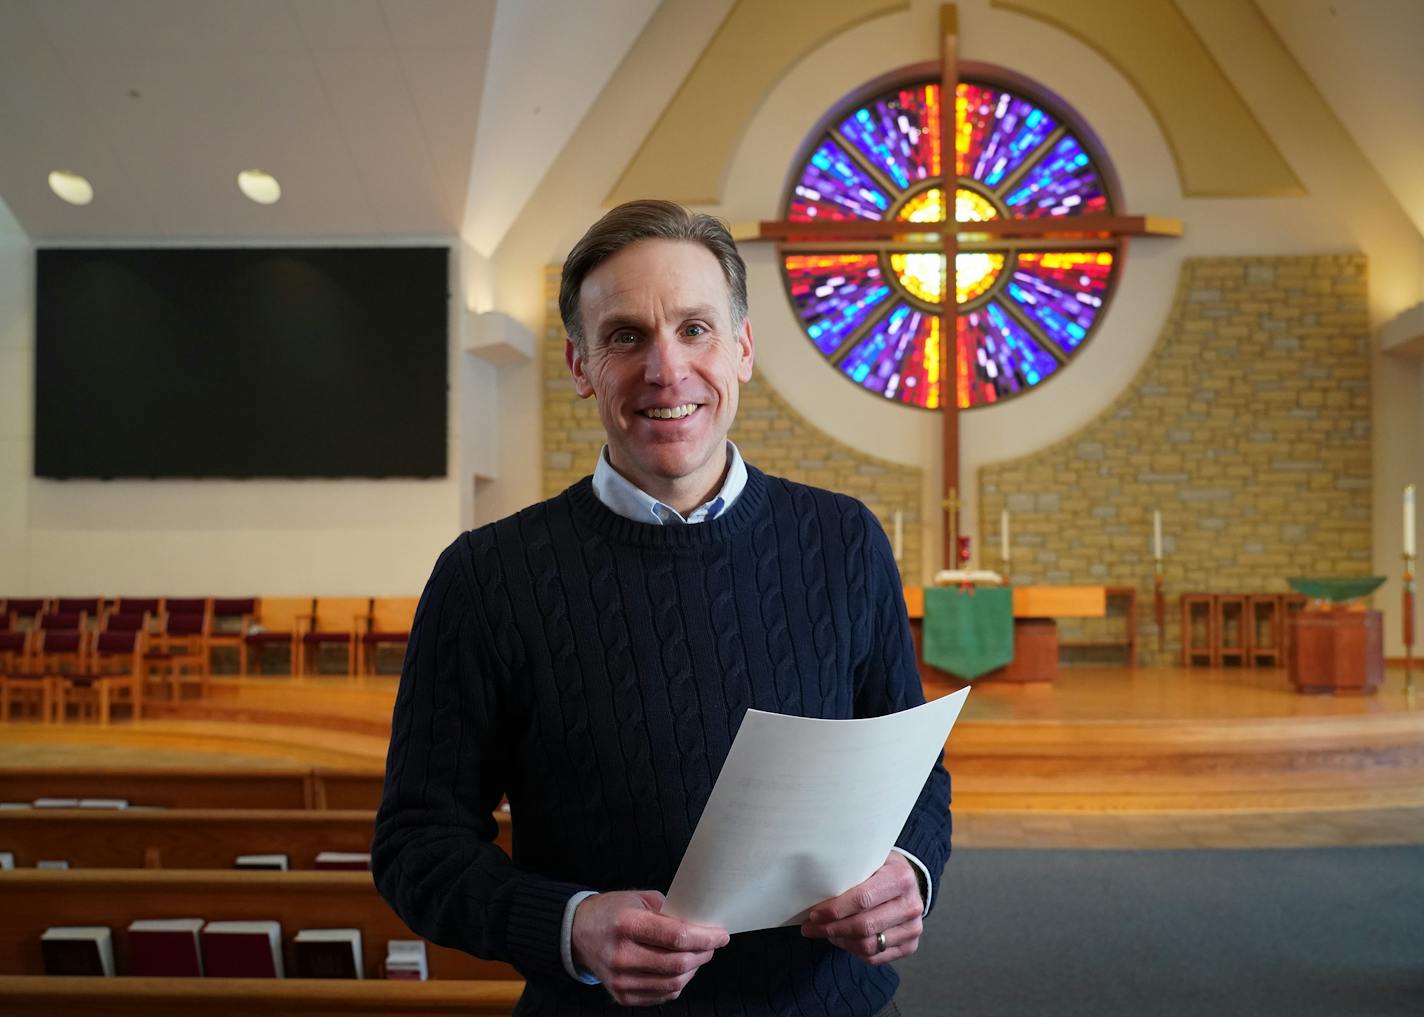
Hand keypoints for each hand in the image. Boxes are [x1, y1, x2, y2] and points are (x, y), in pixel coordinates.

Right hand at [571, 890, 728, 1005]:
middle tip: (712, 944)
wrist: (579, 934)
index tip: (721, 935)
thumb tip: (701, 925)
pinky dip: (678, 983)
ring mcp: (621, 980)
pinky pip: (662, 995)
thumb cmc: (613, 911)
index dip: (705, 938)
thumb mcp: (640, 899)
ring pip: (673, 984)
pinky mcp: (622, 996)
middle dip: (704, 954)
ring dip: (693, 970)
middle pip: (678, 964)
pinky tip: (679, 969)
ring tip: (697, 956)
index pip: (677, 937)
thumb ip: (669, 912)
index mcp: (627, 924)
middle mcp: (622, 955)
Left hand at [799, 852, 923, 964]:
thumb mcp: (870, 859)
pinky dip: (852, 950)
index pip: (863, 899)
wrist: (909, 883)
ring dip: (840, 940)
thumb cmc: (882, 869)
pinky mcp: (910, 946)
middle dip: (832, 928)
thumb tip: (815, 888)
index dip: (835, 909)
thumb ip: (850, 871)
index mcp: (900, 878)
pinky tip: (841, 939)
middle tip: (811, 927)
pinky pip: (874, 957)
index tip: (814, 913)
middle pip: (864, 926)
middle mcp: (911, 905)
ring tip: (825, 932)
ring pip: (867, 945)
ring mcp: (913, 928)